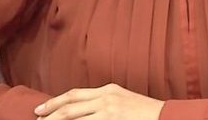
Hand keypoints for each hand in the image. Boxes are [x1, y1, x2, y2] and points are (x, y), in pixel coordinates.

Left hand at [35, 83, 164, 119]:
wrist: (165, 116)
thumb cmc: (146, 112)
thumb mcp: (123, 100)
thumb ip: (104, 102)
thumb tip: (84, 109)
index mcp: (107, 90)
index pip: (74, 94)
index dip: (55, 102)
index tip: (41, 109)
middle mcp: (106, 98)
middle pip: (70, 105)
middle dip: (50, 114)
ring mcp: (108, 111)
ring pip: (74, 118)